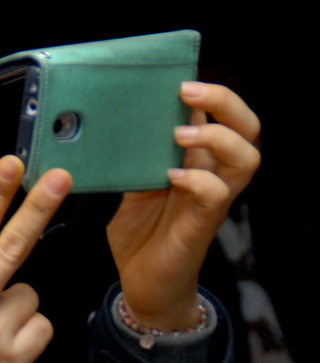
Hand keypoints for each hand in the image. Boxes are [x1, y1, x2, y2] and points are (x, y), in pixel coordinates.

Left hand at [108, 83, 260, 329]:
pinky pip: (216, 195)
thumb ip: (133, 160)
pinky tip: (173, 177)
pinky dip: (199, 180)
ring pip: (246, 158)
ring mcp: (212, 200)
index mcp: (196, 162)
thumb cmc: (140, 235)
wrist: (142, 285)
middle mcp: (212, 175)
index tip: (179, 77)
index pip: (219, 117)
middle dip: (225, 103)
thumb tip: (115, 125)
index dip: (209, 94)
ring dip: (217, 138)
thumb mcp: (130, 188)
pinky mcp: (202, 225)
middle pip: (247, 128)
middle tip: (188, 91)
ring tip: (182, 134)